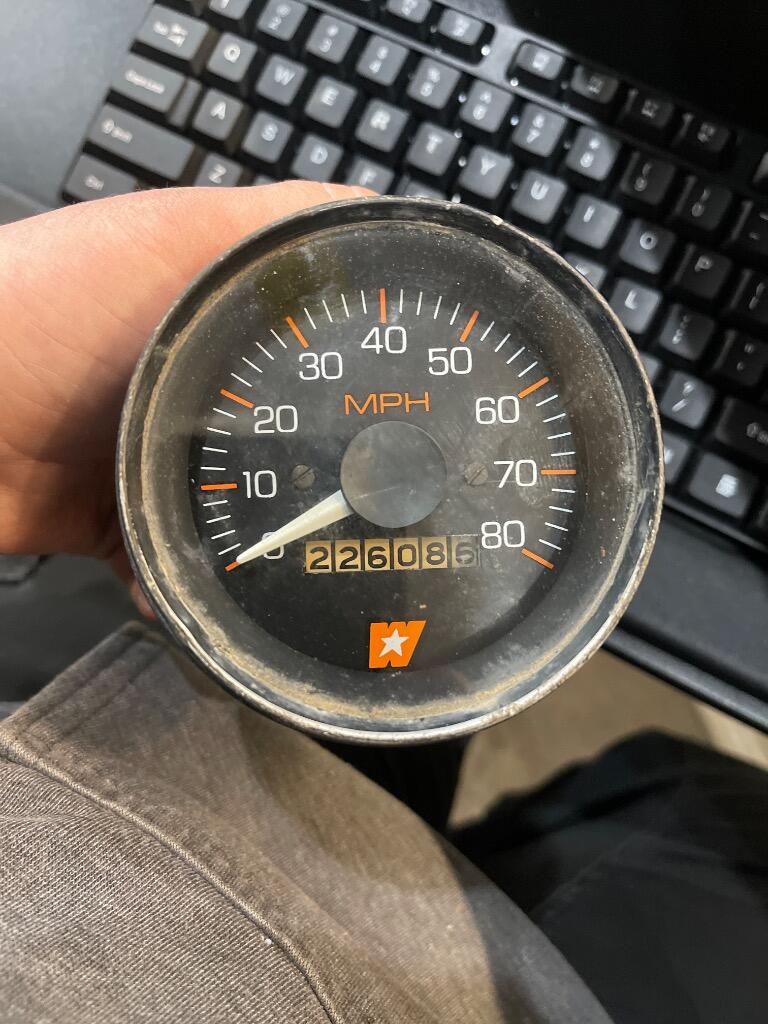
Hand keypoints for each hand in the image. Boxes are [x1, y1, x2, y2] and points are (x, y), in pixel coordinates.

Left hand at [0, 181, 367, 604]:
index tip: (431, 405)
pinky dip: (206, 587)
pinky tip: (242, 601)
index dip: (375, 366)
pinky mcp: (124, 524)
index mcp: (210, 315)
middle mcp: (189, 386)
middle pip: (293, 434)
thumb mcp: (173, 237)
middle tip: (394, 503)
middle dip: (340, 468)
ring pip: (248, 510)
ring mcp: (156, 459)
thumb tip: (388, 217)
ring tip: (334, 563)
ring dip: (281, 538)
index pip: (320, 336)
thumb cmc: (44, 313)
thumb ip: (275, 223)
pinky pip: (184, 565)